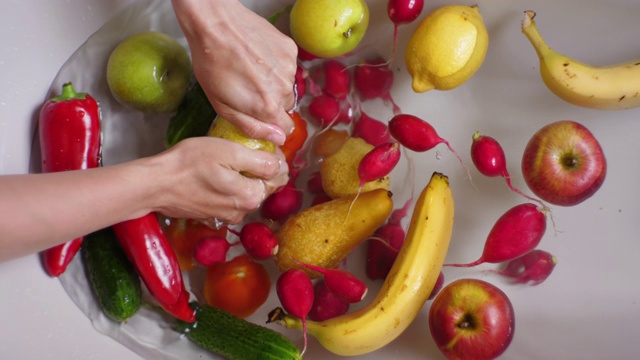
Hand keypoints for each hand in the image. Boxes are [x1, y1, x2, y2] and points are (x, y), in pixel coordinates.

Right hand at [151, 137, 288, 223]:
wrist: (155, 184)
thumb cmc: (189, 163)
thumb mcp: (228, 152)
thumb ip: (259, 161)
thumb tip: (278, 166)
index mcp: (251, 196)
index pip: (278, 176)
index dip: (273, 157)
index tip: (261, 145)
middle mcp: (243, 211)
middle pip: (264, 185)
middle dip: (261, 168)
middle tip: (244, 149)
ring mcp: (228, 215)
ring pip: (247, 192)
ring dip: (244, 177)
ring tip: (229, 161)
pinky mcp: (214, 215)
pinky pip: (231, 198)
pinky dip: (230, 186)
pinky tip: (217, 175)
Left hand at [172, 0, 297, 144]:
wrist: (215, 24)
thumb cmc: (212, 65)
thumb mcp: (222, 106)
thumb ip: (252, 127)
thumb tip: (277, 139)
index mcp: (268, 107)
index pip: (286, 129)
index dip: (274, 126)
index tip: (262, 117)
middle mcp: (284, 89)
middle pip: (285, 106)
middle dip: (270, 102)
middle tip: (250, 89)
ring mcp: (289, 67)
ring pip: (286, 85)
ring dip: (273, 82)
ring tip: (251, 70)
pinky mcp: (290, 50)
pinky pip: (287, 66)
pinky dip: (276, 65)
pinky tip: (258, 57)